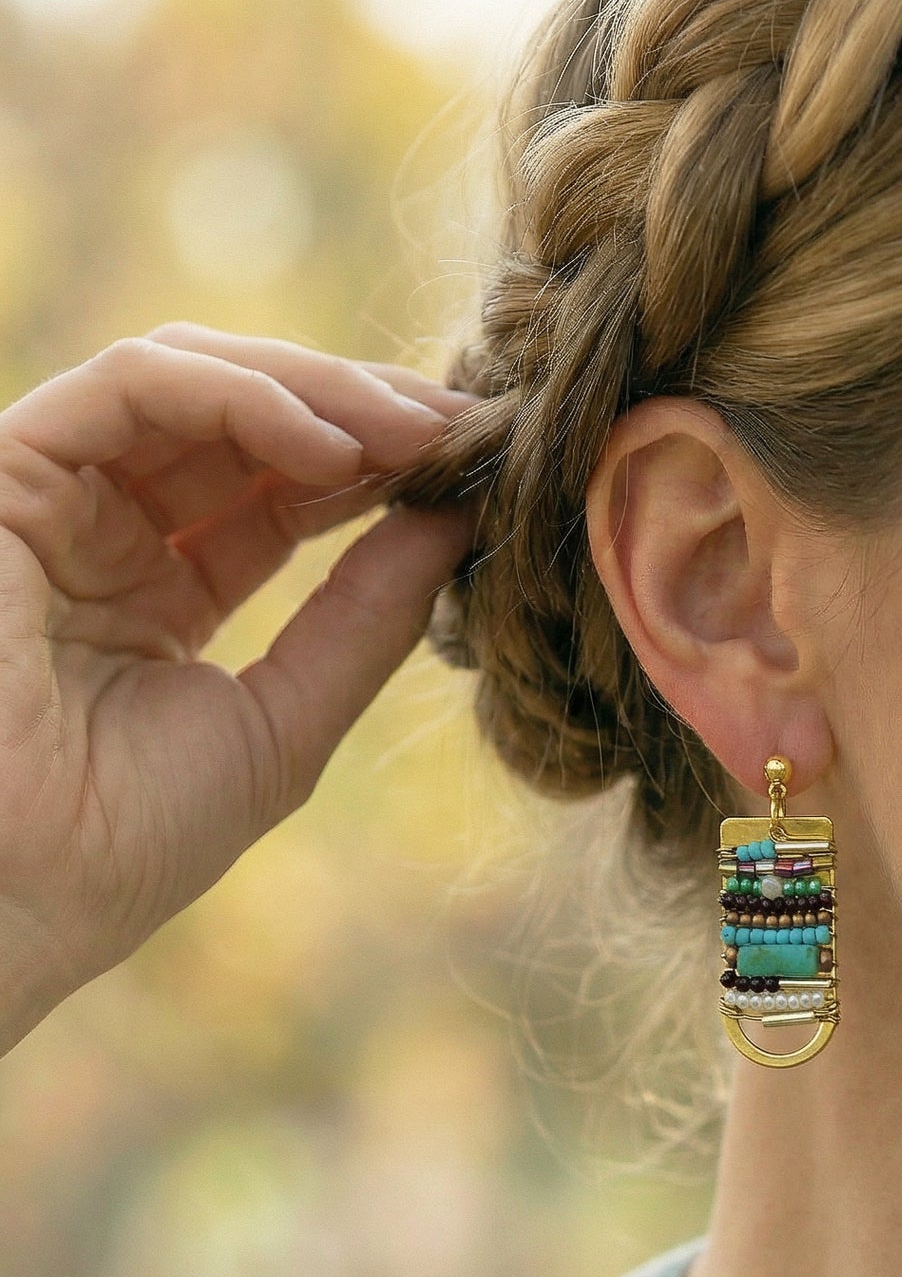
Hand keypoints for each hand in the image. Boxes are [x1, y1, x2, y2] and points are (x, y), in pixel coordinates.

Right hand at [0, 322, 475, 1049]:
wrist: (15, 898)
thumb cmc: (130, 839)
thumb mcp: (286, 720)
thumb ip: (368, 620)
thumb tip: (459, 520)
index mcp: (164, 588)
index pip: (285, 487)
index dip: (384, 465)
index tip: (479, 464)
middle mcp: (106, 530)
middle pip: (248, 419)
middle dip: (366, 413)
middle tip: (466, 428)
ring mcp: (54, 496)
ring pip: (195, 378)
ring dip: (320, 392)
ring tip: (418, 433)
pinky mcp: (5, 472)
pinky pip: (130, 384)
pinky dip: (241, 395)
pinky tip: (335, 448)